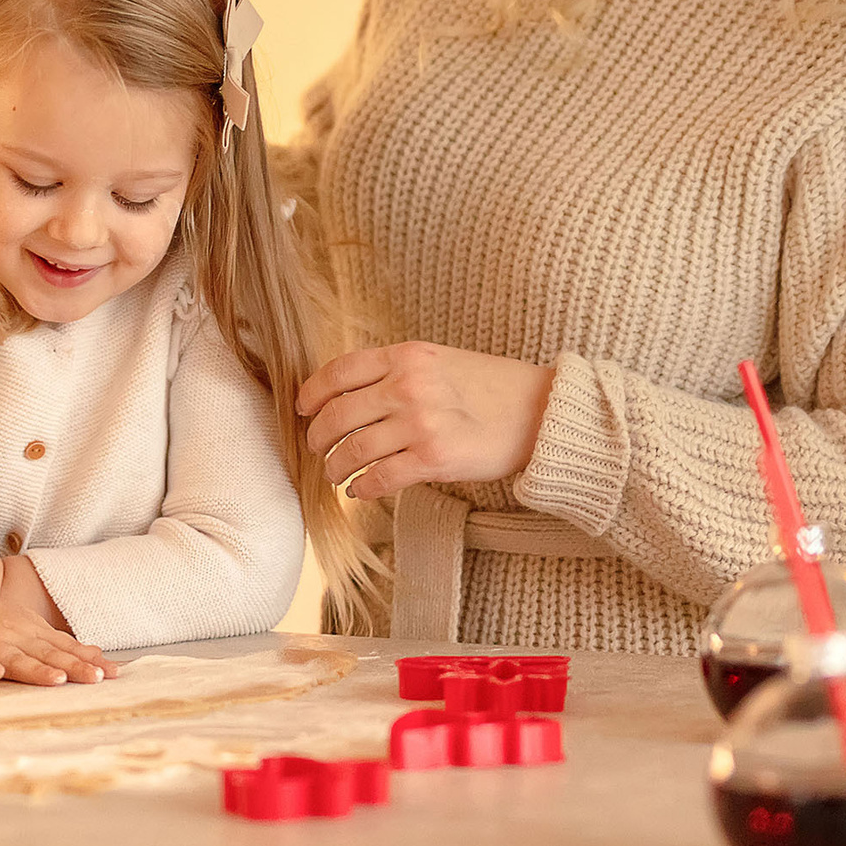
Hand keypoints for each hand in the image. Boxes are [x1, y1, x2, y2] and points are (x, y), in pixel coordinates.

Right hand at [0, 588, 117, 684]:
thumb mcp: (29, 628)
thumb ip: (61, 645)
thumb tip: (98, 656)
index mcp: (31, 633)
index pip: (64, 648)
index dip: (87, 661)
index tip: (111, 673)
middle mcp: (13, 638)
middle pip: (46, 654)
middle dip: (71, 666)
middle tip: (95, 678)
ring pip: (13, 660)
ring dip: (35, 669)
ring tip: (56, 679)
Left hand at [298, 342, 555, 499]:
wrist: (541, 411)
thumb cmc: (492, 386)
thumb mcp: (440, 361)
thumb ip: (398, 370)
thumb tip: (350, 394)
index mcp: (407, 355)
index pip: (339, 370)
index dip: (312, 393)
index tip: (303, 409)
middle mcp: (409, 385)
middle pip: (338, 414)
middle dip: (318, 436)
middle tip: (317, 448)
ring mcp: (421, 422)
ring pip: (353, 449)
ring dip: (335, 466)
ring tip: (335, 473)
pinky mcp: (434, 459)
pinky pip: (380, 477)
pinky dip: (362, 486)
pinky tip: (359, 489)